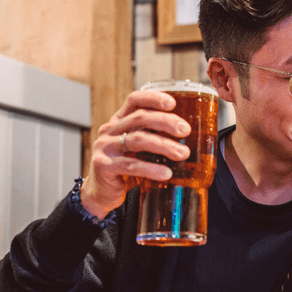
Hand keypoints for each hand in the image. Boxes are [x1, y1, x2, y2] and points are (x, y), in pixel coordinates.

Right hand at [79, 90, 191, 218]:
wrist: (102, 193)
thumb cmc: (125, 168)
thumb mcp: (138, 148)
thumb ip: (154, 137)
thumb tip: (189, 136)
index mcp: (119, 121)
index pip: (134, 100)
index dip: (153, 98)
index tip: (172, 103)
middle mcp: (110, 130)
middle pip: (139, 118)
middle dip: (166, 122)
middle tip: (185, 130)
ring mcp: (104, 147)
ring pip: (137, 140)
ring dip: (164, 145)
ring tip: (183, 154)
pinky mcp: (103, 166)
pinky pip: (131, 165)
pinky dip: (151, 169)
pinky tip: (166, 173)